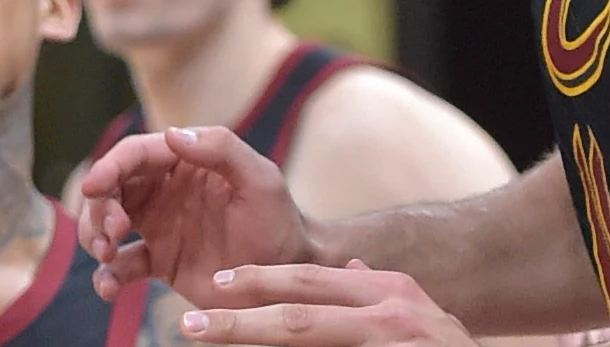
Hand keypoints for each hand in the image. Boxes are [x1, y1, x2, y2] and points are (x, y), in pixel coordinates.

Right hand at [81, 127, 319, 300]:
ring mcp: (159, 227)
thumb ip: (222, 149)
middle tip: (113, 232)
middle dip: (99, 207)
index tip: (93, 187)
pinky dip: (107, 276)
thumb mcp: (260, 179)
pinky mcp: (160, 261)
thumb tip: (171, 135)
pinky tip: (110, 287)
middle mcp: (165, 190)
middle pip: (112, 188)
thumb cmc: (279, 221)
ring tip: (108, 256)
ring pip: (106, 224)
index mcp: (184, 162)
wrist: (290, 277)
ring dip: (95, 237)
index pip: (134, 155)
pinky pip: (122, 266)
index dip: (108, 167)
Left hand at [176, 262, 478, 344]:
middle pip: (298, 318)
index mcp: (390, 292)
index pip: (310, 281)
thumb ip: (379, 295)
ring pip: (305, 342)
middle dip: (239, 323)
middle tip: (190, 325)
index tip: (216, 285)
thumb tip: (355, 269)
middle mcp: (392, 315)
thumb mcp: (420, 315)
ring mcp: (393, 343)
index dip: (259, 281)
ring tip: (208, 345)